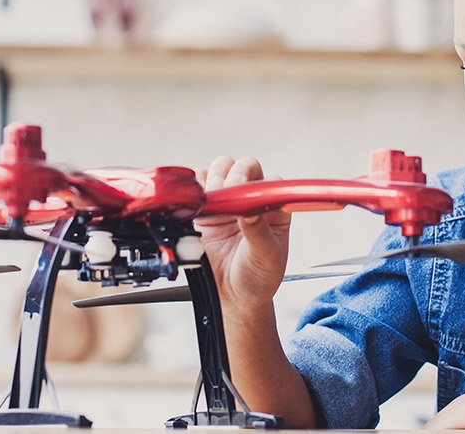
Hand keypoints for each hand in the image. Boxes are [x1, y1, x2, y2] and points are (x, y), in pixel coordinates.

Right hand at [194, 156, 291, 308]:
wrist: (233, 297)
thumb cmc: (258, 278)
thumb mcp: (266, 258)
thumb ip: (259, 233)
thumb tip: (251, 211)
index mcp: (273, 208)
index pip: (266, 180)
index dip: (253, 181)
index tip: (241, 193)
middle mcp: (250, 201)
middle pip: (239, 167)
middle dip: (229, 176)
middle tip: (221, 194)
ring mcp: (226, 204)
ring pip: (216, 172)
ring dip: (210, 182)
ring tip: (209, 202)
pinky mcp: (204, 211)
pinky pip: (195, 189)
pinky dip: (192, 192)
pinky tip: (195, 206)